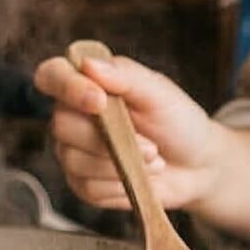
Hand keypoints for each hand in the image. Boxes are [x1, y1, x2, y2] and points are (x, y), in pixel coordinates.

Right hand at [34, 50, 223, 213]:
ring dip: (118, 163)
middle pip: (61, 124)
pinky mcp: (82, 183)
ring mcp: (74, 151)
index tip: (99, 101)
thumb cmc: (178, 121)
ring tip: (152, 160)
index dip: (67, 87)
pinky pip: (87, 186)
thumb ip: (126, 76)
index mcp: (87, 84)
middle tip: (150, 145)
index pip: (52, 76)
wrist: (197, 166)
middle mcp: (73, 116)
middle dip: (106, 138)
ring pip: (74, 159)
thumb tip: (88, 64)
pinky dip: (119, 184)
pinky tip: (140, 177)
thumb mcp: (159, 93)